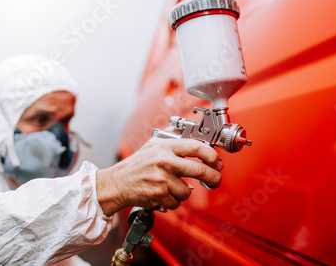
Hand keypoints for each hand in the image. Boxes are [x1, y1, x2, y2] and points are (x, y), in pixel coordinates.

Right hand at [96, 138, 222, 215]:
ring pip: (188, 190)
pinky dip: (174, 201)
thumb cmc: (136, 164)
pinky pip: (177, 202)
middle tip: (216, 179)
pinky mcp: (158, 195)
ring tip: (174, 186)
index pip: (196, 147)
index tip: (218, 161)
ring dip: (185, 191)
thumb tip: (192, 132)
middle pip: (199, 170)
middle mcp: (164, 162)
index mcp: (165, 147)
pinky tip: (165, 194)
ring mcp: (161, 179)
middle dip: (213, 177)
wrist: (117, 183)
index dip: (211, 155)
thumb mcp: (153, 143)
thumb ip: (172, 138)